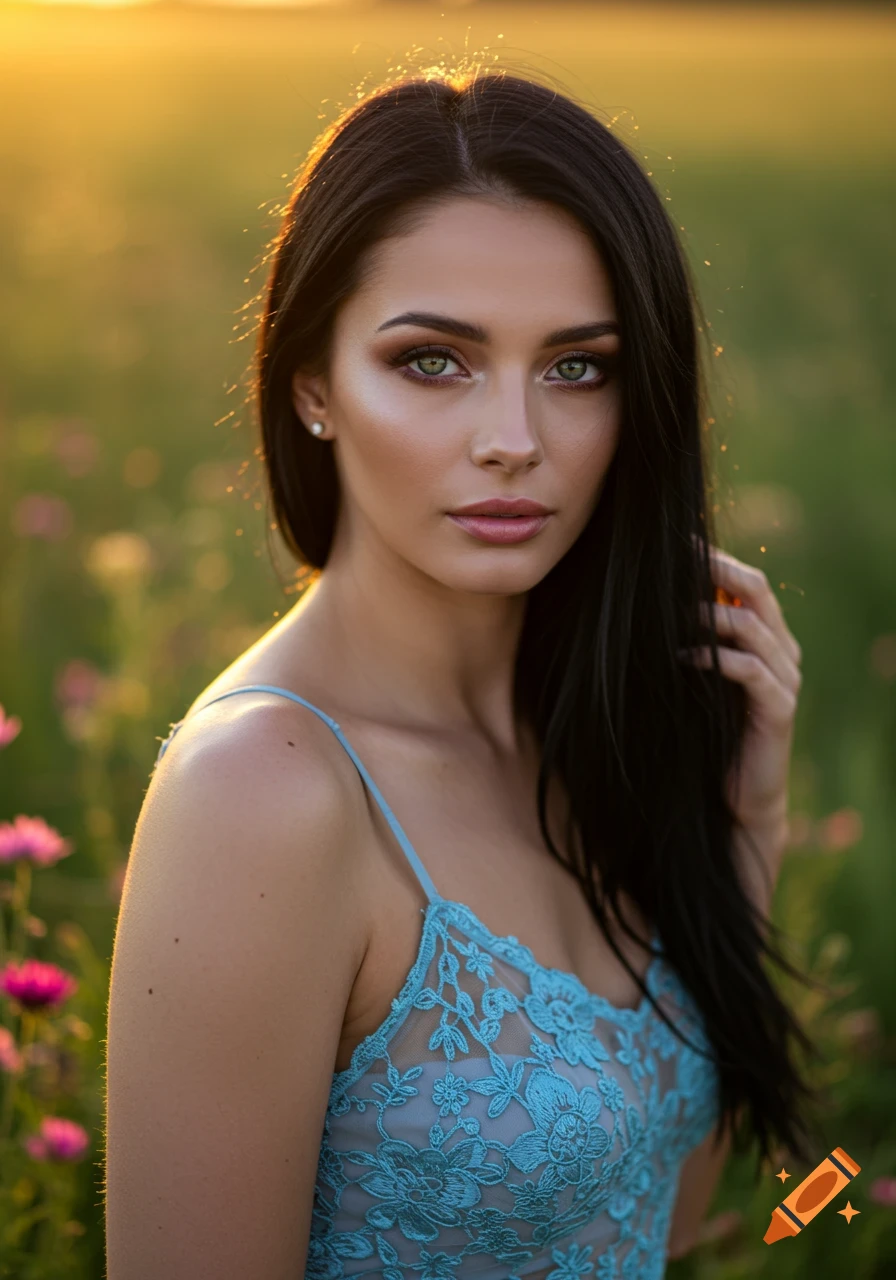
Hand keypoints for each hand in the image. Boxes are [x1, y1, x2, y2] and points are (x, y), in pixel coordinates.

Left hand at [678, 546, 801, 910]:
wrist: (734, 801)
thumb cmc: (705, 737)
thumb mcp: (691, 681)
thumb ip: (682, 643)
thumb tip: (634, 606)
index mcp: (765, 637)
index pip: (747, 580)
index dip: (714, 557)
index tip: (673, 544)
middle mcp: (782, 651)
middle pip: (757, 589)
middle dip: (717, 568)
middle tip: (677, 559)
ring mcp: (785, 679)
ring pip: (753, 625)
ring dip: (710, 614)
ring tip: (671, 611)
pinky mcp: (778, 710)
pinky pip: (751, 671)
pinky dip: (717, 658)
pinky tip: (683, 656)